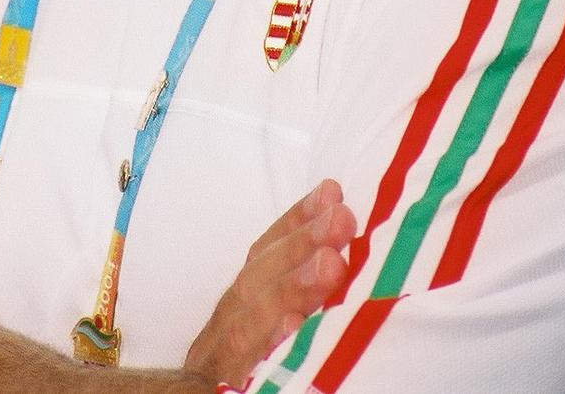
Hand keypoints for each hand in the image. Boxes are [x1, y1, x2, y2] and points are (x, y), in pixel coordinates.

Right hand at [183, 180, 354, 391]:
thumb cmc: (240, 370)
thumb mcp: (258, 323)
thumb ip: (288, 293)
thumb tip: (336, 248)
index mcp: (238, 309)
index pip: (262, 256)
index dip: (293, 220)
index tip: (331, 190)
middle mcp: (223, 332)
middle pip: (256, 283)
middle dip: (299, 246)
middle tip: (342, 220)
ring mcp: (222, 366)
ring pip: (248, 324)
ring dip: (289, 289)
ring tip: (329, 266)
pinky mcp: (231, 390)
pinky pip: (245, 374)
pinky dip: (264, 349)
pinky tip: (288, 334)